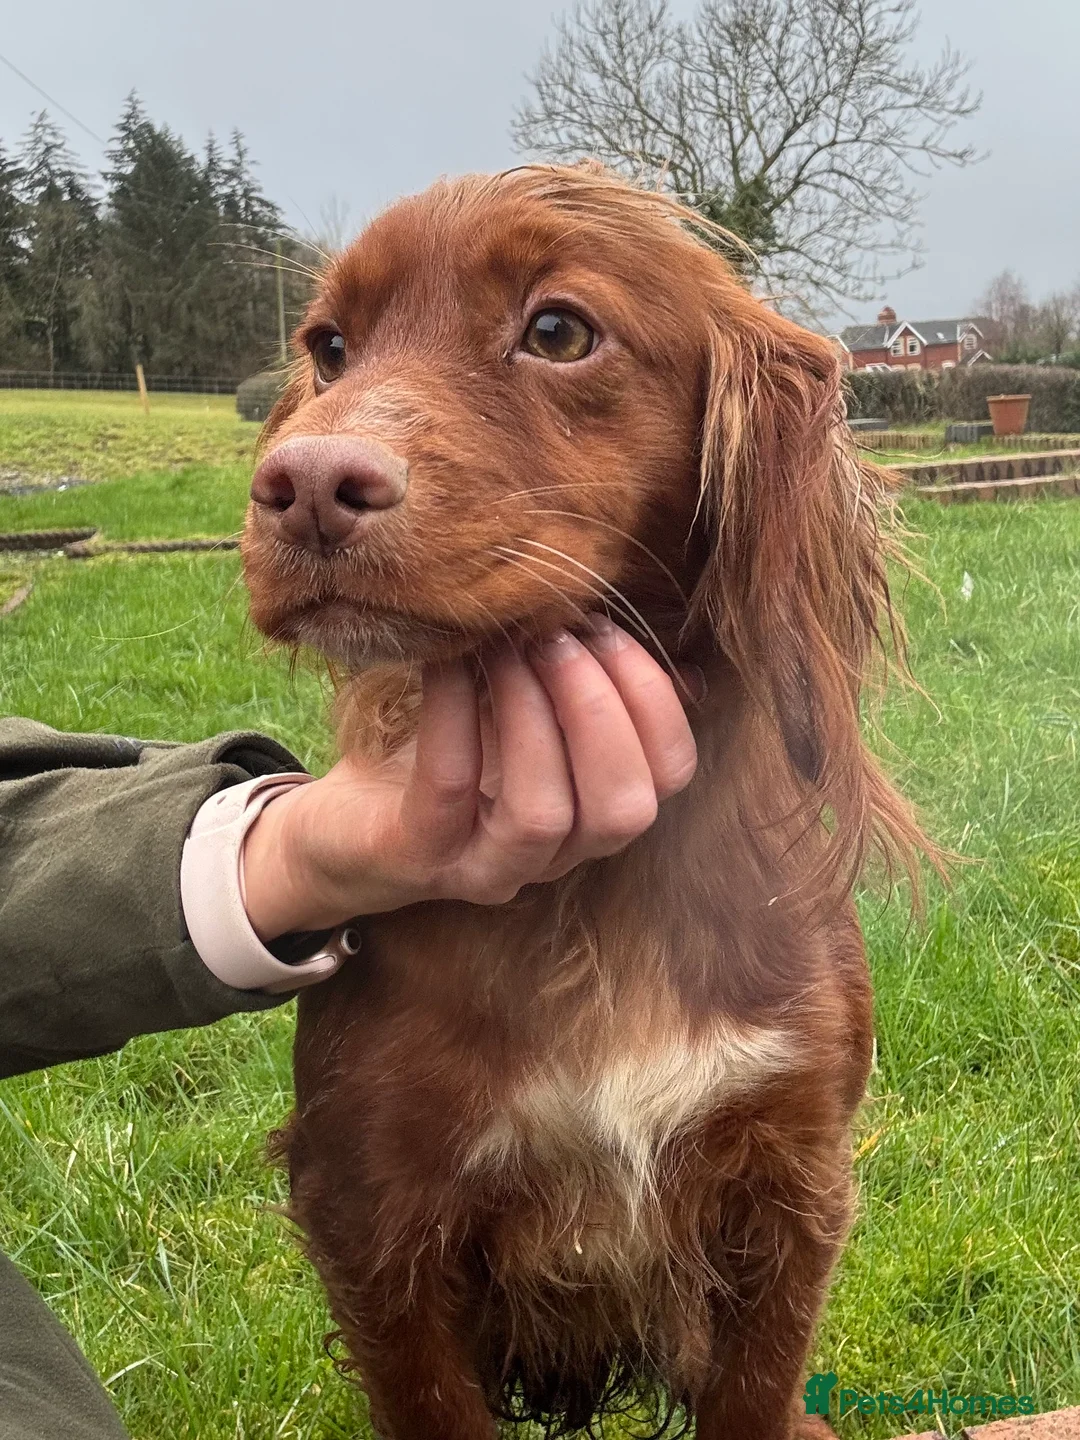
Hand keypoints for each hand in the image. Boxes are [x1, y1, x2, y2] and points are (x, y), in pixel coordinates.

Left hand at [242, 616, 701, 939]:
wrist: (341, 828)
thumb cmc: (446, 757)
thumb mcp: (521, 716)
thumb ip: (576, 688)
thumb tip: (638, 631)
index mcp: (593, 816)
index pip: (670, 776)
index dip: (654, 699)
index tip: (606, 628)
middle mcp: (554, 857)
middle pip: (623, 809)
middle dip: (600, 711)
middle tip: (557, 637)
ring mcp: (487, 868)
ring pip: (543, 813)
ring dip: (532, 714)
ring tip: (506, 647)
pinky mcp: (419, 858)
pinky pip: (449, 788)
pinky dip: (455, 714)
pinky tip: (449, 661)